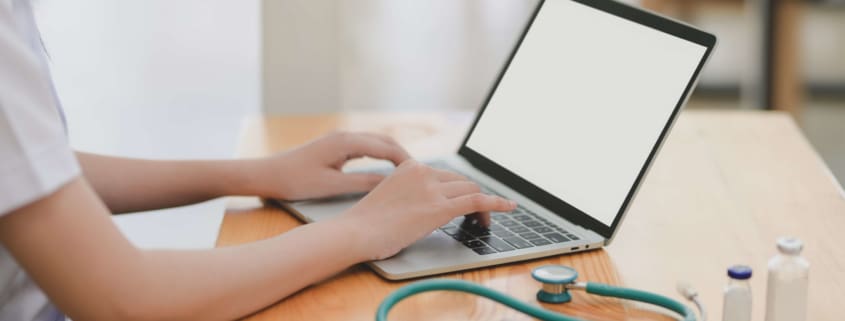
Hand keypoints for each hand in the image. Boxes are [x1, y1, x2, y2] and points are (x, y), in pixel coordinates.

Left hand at [252, 131, 410, 199]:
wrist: (266, 174)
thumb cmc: (295, 181)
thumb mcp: (332, 186)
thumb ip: (363, 183)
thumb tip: (390, 184)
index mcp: (346, 142)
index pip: (386, 147)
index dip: (405, 160)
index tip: (421, 174)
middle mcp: (345, 135)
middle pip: (384, 140)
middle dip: (403, 155)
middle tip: (420, 173)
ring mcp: (340, 139)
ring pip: (375, 142)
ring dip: (393, 154)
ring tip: (408, 172)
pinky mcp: (335, 146)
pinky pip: (365, 146)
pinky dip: (380, 155)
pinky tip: (385, 167)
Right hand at [335, 160, 516, 260]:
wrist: (355, 233)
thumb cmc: (367, 224)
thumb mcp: (390, 198)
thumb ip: (410, 195)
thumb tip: (427, 207)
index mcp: (410, 167)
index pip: (446, 175)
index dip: (460, 190)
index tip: (466, 201)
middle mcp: (423, 172)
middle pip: (462, 181)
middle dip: (473, 196)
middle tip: (478, 214)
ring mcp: (432, 188)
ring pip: (471, 190)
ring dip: (484, 205)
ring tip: (487, 220)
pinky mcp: (439, 207)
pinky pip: (477, 201)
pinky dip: (497, 203)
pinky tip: (509, 207)